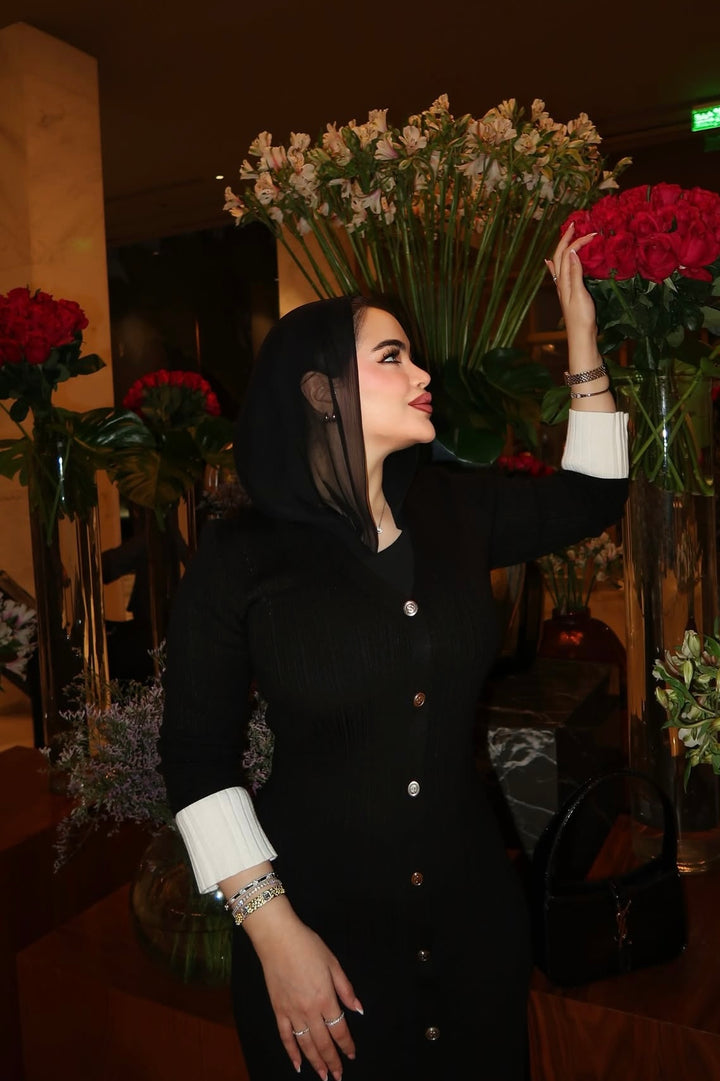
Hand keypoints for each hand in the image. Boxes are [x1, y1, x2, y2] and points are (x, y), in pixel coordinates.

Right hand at [247, 903, 362, 1079]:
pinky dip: (291, 1052)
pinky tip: (297, 1064)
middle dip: (332, 1061)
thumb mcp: (333, 963)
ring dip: (315, 1062)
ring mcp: (292, 1012)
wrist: (278, 938)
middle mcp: (309, 1010)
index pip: (340, 1030)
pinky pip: (285, 1036)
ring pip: (305, 1044)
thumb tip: (358, 1009)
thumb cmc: (308, 946)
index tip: (352, 1055)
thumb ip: (346, 989)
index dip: (347, 1045)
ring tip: (323, 1076)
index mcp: (326, 998)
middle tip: (338, 1075)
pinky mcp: (278, 1010)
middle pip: (323, 1042)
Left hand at [545, 221, 598, 342]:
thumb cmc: (582, 317)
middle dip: (566, 238)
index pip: (568, 254)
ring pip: (559, 262)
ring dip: (563, 247)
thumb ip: (576, 274)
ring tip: (567, 236)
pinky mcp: (568, 293)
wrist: (581, 336)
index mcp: (563, 280)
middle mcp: (561, 282)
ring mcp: (563, 287)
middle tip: (574, 224)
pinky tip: (550, 262)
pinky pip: (559, 273)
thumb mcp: (579, 294)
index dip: (578, 241)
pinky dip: (555, 264)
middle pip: (560, 255)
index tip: (592, 234)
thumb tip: (573, 252)